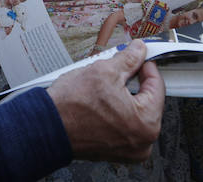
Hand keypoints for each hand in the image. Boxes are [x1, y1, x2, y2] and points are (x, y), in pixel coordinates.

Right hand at [47, 39, 164, 161]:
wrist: (45, 126)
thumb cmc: (71, 107)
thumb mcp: (104, 71)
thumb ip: (128, 59)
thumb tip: (138, 51)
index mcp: (146, 123)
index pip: (157, 86)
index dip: (146, 65)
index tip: (140, 56)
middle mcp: (141, 141)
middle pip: (146, 100)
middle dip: (133, 81)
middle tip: (119, 67)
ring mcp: (127, 149)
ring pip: (133, 112)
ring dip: (123, 95)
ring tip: (105, 84)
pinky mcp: (113, 150)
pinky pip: (122, 124)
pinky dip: (114, 110)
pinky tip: (100, 100)